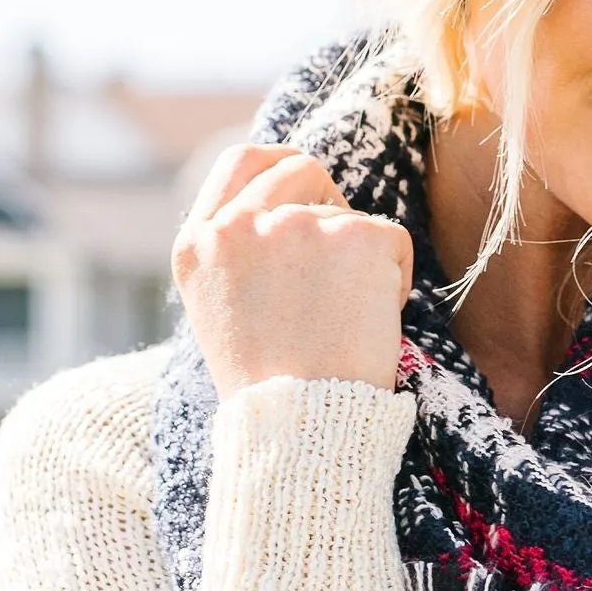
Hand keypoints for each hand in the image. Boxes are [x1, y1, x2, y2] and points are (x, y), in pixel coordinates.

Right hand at [172, 143, 413, 399]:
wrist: (301, 428)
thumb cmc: (268, 387)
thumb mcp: (220, 309)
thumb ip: (238, 252)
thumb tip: (282, 210)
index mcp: (197, 244)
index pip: (240, 162)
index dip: (279, 164)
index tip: (304, 178)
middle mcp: (239, 225)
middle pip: (301, 170)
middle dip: (329, 201)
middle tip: (342, 258)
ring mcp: (296, 225)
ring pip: (348, 215)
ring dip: (358, 258)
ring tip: (343, 322)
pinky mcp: (355, 235)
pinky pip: (391, 238)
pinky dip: (394, 276)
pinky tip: (370, 324)